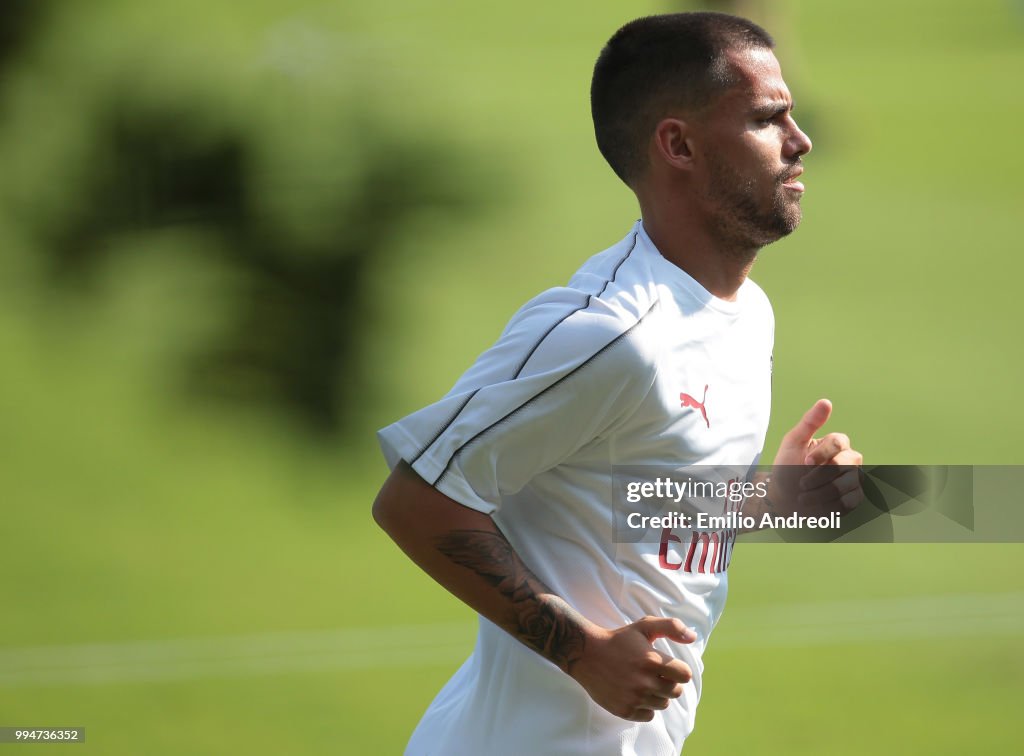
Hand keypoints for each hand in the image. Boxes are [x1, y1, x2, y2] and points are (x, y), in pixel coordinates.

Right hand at [569, 616, 695, 721]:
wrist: (586, 654)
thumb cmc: (618, 639)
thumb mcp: (644, 625)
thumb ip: (671, 627)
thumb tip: (693, 637)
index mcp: (652, 660)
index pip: (685, 675)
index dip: (678, 670)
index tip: (667, 666)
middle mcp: (644, 682)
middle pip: (676, 692)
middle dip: (668, 682)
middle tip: (653, 674)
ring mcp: (634, 698)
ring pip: (662, 704)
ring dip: (657, 695)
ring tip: (642, 682)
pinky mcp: (624, 710)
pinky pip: (648, 716)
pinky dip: (645, 707)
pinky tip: (634, 693)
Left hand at [768, 399, 862, 514]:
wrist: (784, 499)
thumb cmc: (787, 468)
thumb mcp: (793, 443)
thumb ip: (810, 422)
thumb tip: (826, 402)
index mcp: (836, 443)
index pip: (839, 442)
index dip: (821, 453)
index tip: (804, 463)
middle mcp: (849, 459)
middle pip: (846, 463)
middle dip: (820, 475)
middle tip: (802, 484)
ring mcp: (854, 479)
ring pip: (848, 483)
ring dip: (821, 492)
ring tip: (804, 497)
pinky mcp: (855, 498)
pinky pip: (851, 500)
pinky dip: (830, 504)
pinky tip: (817, 504)